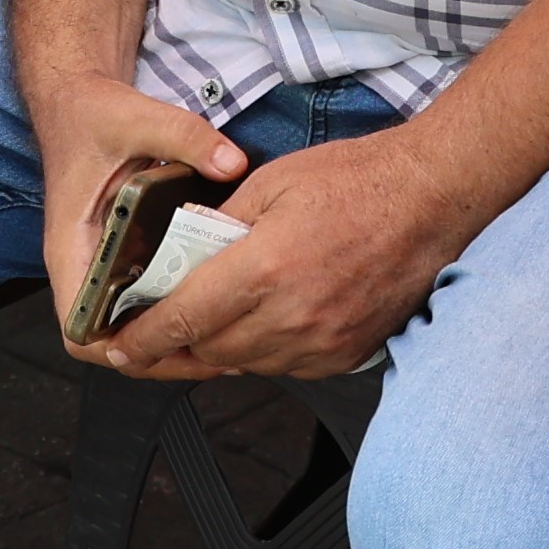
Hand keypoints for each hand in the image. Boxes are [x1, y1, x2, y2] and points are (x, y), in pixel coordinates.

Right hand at [30, 68, 244, 365]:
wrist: (76, 99)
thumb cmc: (90, 115)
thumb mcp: (137, 118)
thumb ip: (185, 137)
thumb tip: (230, 163)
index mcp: (72, 246)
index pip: (78, 327)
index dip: (118, 349)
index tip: (165, 347)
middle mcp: (84, 263)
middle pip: (112, 341)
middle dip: (161, 355)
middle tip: (219, 353)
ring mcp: (103, 263)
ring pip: (131, 325)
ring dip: (174, 338)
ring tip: (227, 339)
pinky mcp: (124, 254)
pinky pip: (145, 298)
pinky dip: (177, 309)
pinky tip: (218, 305)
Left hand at [97, 126, 477, 380]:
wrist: (430, 199)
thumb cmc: (357, 182)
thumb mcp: (271, 183)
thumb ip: (220, 223)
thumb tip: (184, 252)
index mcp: (265, 268)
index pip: (184, 320)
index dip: (143, 339)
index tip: (117, 346)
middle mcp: (293, 315)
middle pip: (210, 350)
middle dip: (178, 342)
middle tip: (160, 325)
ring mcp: (323, 341)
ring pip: (246, 364)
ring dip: (222, 347)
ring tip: (216, 316)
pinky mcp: (346, 354)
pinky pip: (286, 367)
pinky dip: (265, 350)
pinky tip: (266, 320)